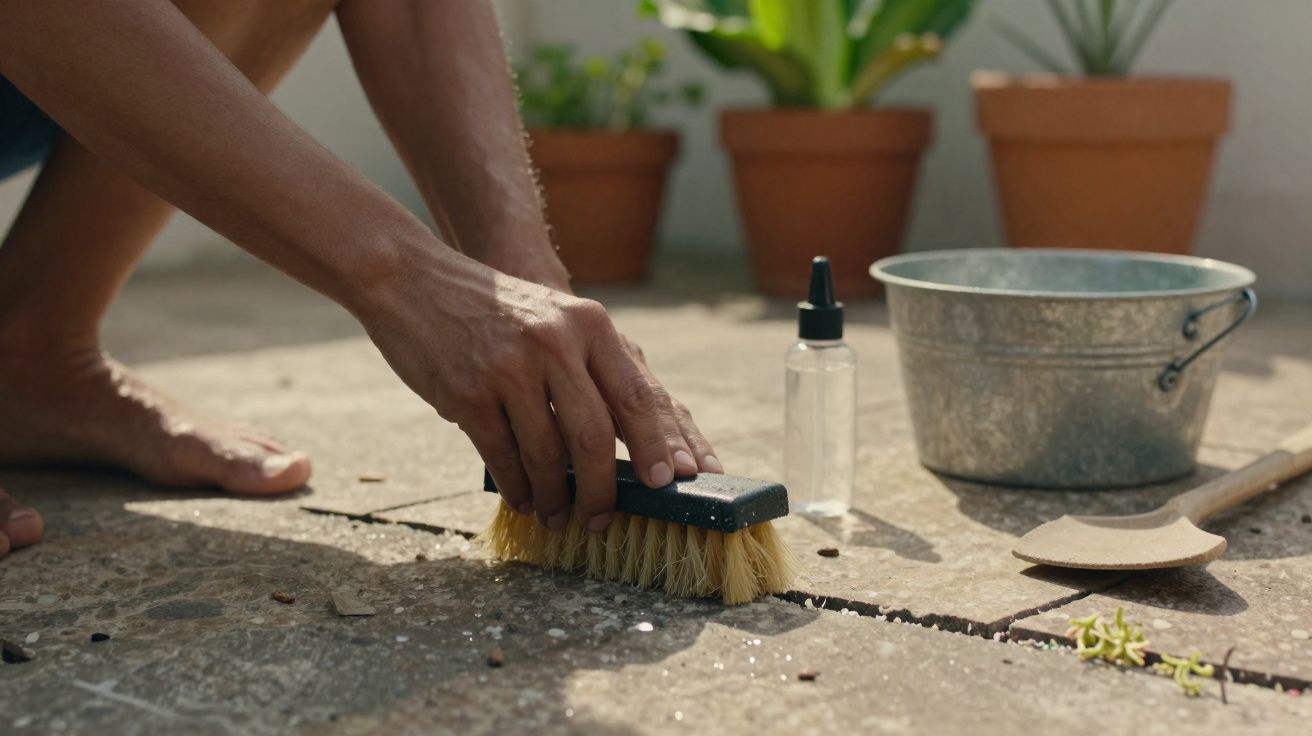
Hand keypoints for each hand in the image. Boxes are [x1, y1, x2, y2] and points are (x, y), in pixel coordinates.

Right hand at [358, 248, 717, 531]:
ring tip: (557, 515)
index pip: (636, 395)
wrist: (411, 278)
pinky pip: (503, 456)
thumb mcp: (554, 317)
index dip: (655, 446)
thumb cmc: (495, 310)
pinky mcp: (468, 393)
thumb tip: (629, 442)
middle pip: (595, 436)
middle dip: (603, 488)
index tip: (667, 484)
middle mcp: (554, 342)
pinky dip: (517, 487)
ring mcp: (510, 368)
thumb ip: (590, 366)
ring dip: (555, 496)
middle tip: (602, 518)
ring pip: (547, 454)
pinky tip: (523, 498)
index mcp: (588, 323)